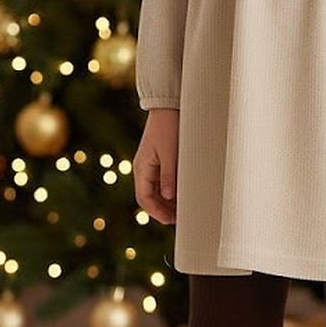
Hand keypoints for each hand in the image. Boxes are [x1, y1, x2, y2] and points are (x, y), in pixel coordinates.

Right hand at [133, 108, 178, 224]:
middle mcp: (144, 169)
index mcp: (142, 168)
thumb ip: (169, 175)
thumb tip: (169, 198)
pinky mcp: (160, 160)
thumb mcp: (170, 152)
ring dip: (168, 202)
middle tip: (180, 219)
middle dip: (163, 210)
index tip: (170, 221)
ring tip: (183, 209)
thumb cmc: (168, 126)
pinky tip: (183, 195)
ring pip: (157, 191)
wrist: (167, 105)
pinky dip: (171, 191)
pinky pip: (162, 182)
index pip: (144, 198)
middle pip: (150, 198)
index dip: (156, 212)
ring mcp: (151, 165)